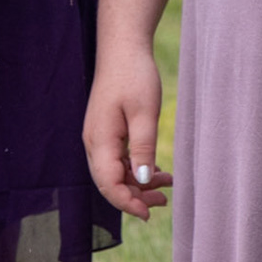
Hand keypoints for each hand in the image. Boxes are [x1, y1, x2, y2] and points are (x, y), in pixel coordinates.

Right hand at [83, 44, 172, 219]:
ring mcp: (99, 136)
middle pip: (109, 182)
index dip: (127, 203)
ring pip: (114, 172)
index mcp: (100, 139)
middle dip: (134, 197)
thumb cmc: (134, 76)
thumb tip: (141, 180)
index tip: (150, 213)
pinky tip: (157, 170)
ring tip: (166, 185)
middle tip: (164, 201)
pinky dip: (136, 168)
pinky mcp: (106, 131)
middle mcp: (94, 142)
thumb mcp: (144, 113)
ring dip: (137, 183)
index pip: (108, 184)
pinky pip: (118, 159)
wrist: (122, 48)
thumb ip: (143, 149)